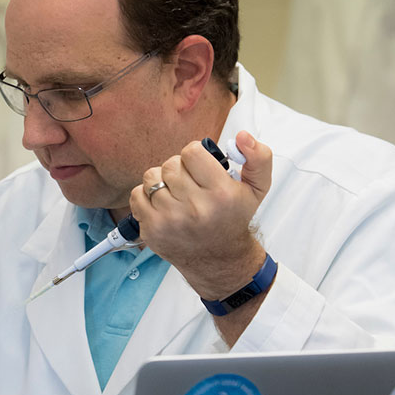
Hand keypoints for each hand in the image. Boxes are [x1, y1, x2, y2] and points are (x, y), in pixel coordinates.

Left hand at [130, 132, 271, 299]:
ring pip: (152, 178)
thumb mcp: (257, 188)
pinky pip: (137, 195)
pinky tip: (163, 205)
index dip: (195, 156)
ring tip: (176, 194)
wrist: (218, 259)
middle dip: (179, 169)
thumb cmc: (233, 219)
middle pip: (171, 164)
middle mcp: (195, 208)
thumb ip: (258, 157)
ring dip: (162, 181)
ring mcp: (170, 220)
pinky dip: (146, 196)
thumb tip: (241, 136)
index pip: (191, 152)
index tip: (200, 167)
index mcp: (221, 194)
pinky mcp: (152, 229)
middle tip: (190, 184)